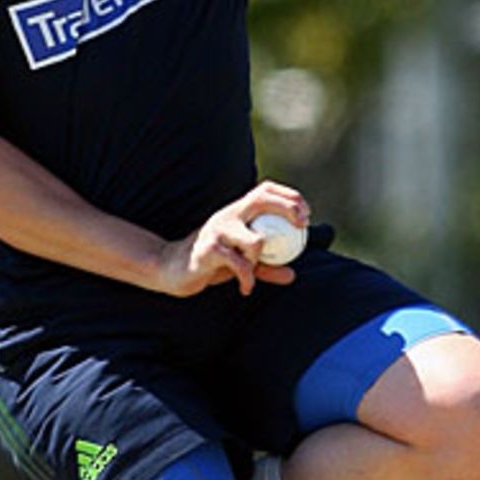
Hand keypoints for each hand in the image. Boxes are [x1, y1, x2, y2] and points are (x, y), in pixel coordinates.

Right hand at [155, 180, 310, 297]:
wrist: (172, 269)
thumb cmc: (209, 262)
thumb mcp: (241, 261)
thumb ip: (266, 266)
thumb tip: (292, 275)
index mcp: (236, 212)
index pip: (265, 190)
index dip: (289, 196)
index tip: (306, 214)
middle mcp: (228, 215)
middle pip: (262, 199)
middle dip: (287, 208)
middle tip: (301, 226)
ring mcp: (218, 231)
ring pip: (256, 241)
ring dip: (260, 260)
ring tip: (250, 273)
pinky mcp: (209, 250)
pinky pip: (240, 264)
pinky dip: (248, 279)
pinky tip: (245, 288)